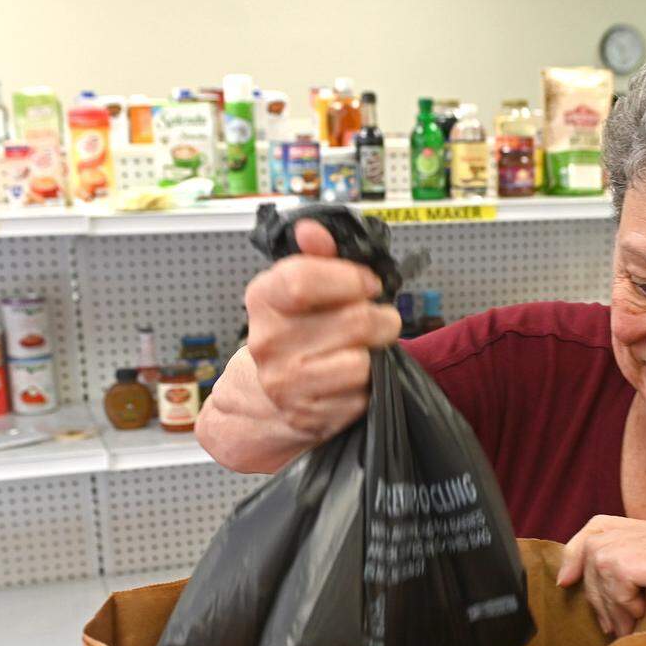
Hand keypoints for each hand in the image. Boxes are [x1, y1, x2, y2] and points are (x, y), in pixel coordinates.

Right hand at [244, 220, 401, 439]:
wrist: (268, 398)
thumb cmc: (296, 333)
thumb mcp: (299, 288)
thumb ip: (315, 257)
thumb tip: (312, 230)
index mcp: (263, 300)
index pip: (304, 279)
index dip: (350, 277)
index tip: (368, 283)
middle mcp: (268, 342)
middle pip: (355, 321)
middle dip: (381, 318)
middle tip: (380, 318)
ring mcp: (287, 383)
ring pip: (361, 362)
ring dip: (376, 353)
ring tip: (366, 348)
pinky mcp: (311, 415)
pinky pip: (361, 394)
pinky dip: (368, 385)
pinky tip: (353, 379)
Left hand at [557, 515, 645, 645]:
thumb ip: (626, 579)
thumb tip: (573, 578)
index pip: (600, 524)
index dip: (575, 552)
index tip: (567, 584)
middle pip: (596, 539)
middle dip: (592, 587)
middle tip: (613, 622)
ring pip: (604, 555)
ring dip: (608, 599)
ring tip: (631, 623)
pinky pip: (622, 570)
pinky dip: (621, 600)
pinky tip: (643, 617)